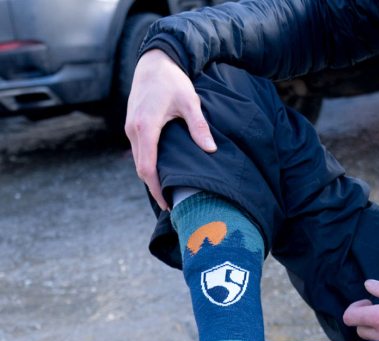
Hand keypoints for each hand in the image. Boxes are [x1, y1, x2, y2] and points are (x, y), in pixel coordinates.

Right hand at [124, 49, 216, 209]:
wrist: (154, 60)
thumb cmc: (173, 80)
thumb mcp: (189, 101)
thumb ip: (199, 126)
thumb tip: (210, 150)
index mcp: (146, 127)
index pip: (148, 168)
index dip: (157, 189)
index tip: (168, 204)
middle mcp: (133, 130)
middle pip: (141, 169)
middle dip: (154, 188)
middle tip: (170, 205)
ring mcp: (130, 127)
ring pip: (138, 160)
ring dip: (150, 177)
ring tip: (168, 192)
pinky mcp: (132, 125)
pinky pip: (139, 151)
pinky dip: (148, 164)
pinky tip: (162, 172)